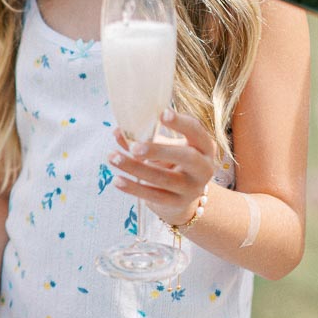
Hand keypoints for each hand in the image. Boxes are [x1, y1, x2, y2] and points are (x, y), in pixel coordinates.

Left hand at [110, 108, 215, 226]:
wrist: (182, 196)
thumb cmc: (172, 161)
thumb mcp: (165, 147)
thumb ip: (144, 137)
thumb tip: (117, 131)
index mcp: (204, 146)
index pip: (196, 131)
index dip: (180, 123)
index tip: (162, 114)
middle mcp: (204, 168)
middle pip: (186, 157)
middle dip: (159, 151)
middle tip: (134, 147)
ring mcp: (192, 188)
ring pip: (163, 178)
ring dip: (136, 168)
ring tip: (113, 157)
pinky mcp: (177, 203)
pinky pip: (154, 195)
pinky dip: (133, 188)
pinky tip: (117, 180)